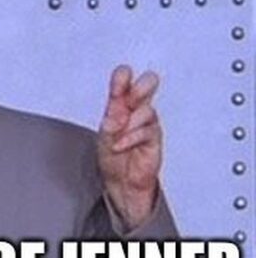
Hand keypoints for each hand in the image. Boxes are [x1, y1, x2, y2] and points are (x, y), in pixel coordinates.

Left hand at [97, 65, 161, 229]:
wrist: (120, 180)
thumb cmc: (111, 154)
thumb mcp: (103, 136)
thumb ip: (109, 123)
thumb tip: (113, 117)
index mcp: (120, 103)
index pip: (124, 80)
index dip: (123, 77)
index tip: (119, 79)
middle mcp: (135, 109)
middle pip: (148, 83)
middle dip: (140, 89)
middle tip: (129, 100)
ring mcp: (147, 122)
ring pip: (147, 110)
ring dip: (129, 122)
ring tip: (117, 135)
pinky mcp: (154, 138)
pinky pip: (147, 132)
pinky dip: (131, 138)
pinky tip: (120, 145)